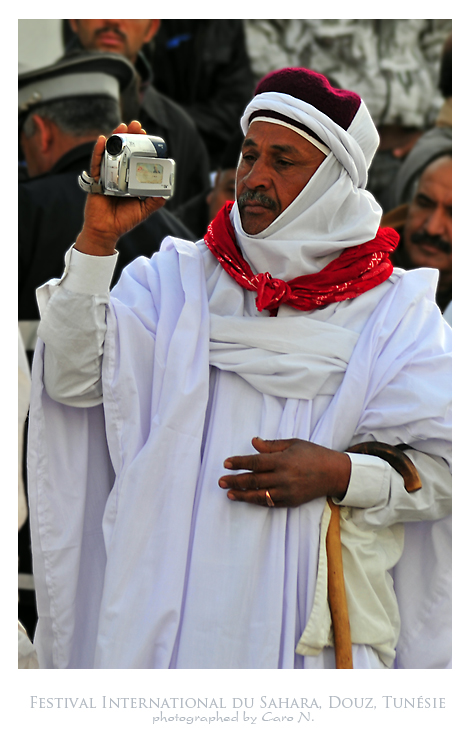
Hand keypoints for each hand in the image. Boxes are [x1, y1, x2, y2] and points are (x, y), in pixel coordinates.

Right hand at [75, 121, 166, 255]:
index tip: (146, 136)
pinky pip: (96, 163)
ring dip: (115, 138)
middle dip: (129, 136)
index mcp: (129, 178)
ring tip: (122, 127)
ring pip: (110, 153)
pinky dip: (98, 151)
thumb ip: (155, 200)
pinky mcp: (96, 180)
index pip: (135, 157)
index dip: (140, 146)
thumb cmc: (124, 220)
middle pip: (123, 150)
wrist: (107, 231)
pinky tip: (102, 140)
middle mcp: (118, 174)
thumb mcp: (144, 209)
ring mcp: (106, 175)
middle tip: (136, 126)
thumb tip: (166, 191)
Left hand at [218, 437, 350, 507]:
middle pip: (253, 480)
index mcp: (283, 460)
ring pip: (259, 495)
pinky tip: (246, 499)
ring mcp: (287, 491)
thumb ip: (272, 445)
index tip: (226, 463)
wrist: (334, 473)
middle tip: (221, 481)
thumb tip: (253, 442)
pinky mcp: (291, 502)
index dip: (239, 462)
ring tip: (228, 494)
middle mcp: (283, 477)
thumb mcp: (293, 443)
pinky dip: (256, 501)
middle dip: (234, 480)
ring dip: (241, 495)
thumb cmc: (314, 454)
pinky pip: (269, 503)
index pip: (255, 462)